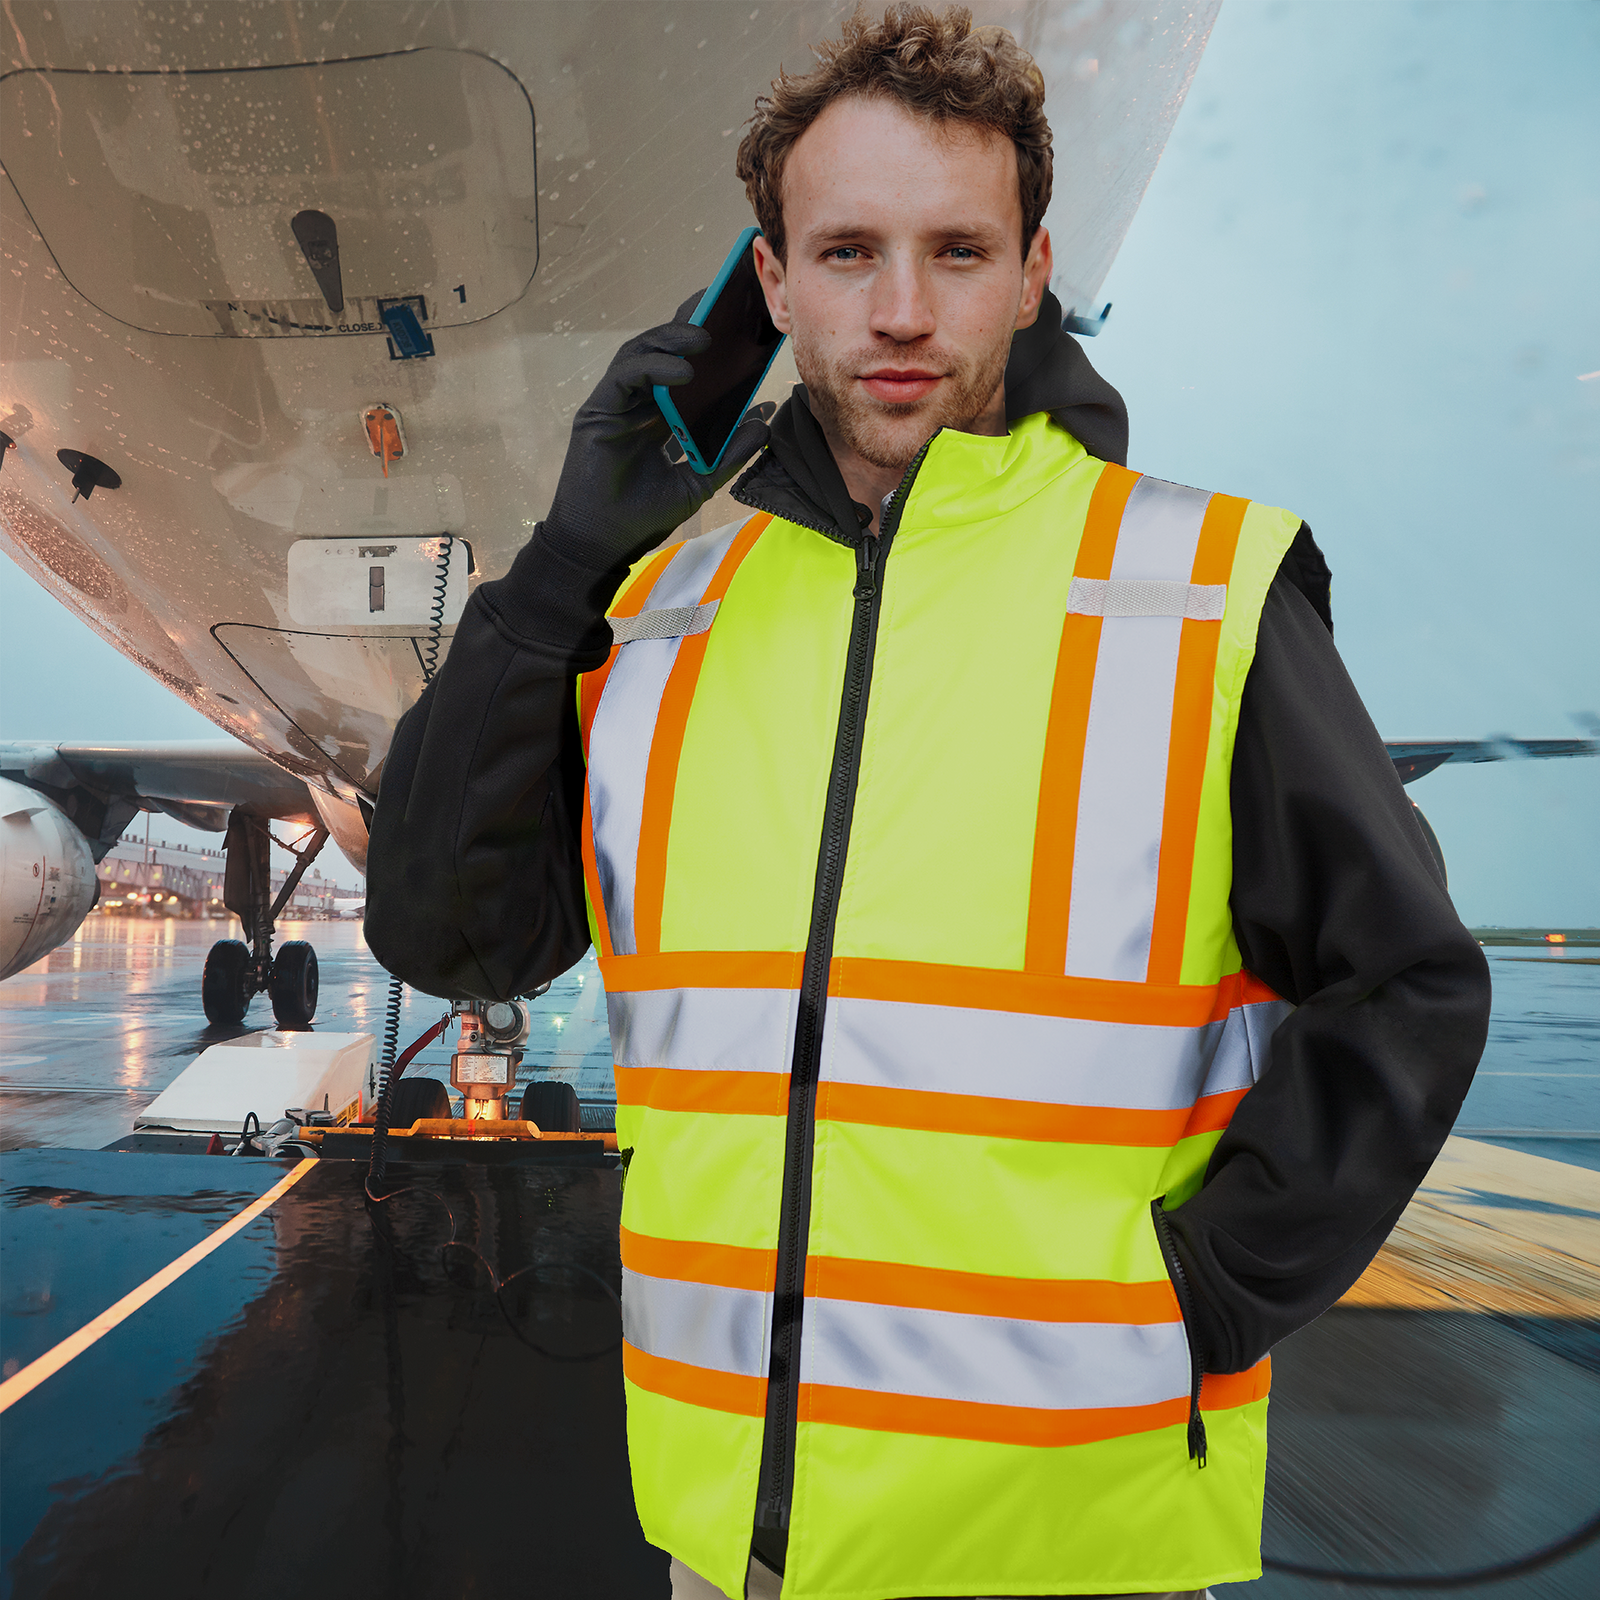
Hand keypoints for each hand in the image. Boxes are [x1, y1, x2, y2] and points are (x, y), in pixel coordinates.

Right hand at [540, 293, 773, 572]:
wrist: (604, 544)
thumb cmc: (642, 516)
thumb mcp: (698, 481)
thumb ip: (729, 454)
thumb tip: (763, 422)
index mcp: (658, 417)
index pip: (680, 369)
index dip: (702, 344)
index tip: (735, 323)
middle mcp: (636, 404)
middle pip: (660, 352)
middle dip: (687, 326)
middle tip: (721, 306)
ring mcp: (616, 404)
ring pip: (641, 354)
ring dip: (672, 340)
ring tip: (706, 336)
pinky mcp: (599, 409)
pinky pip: (627, 375)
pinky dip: (654, 367)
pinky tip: (683, 370)